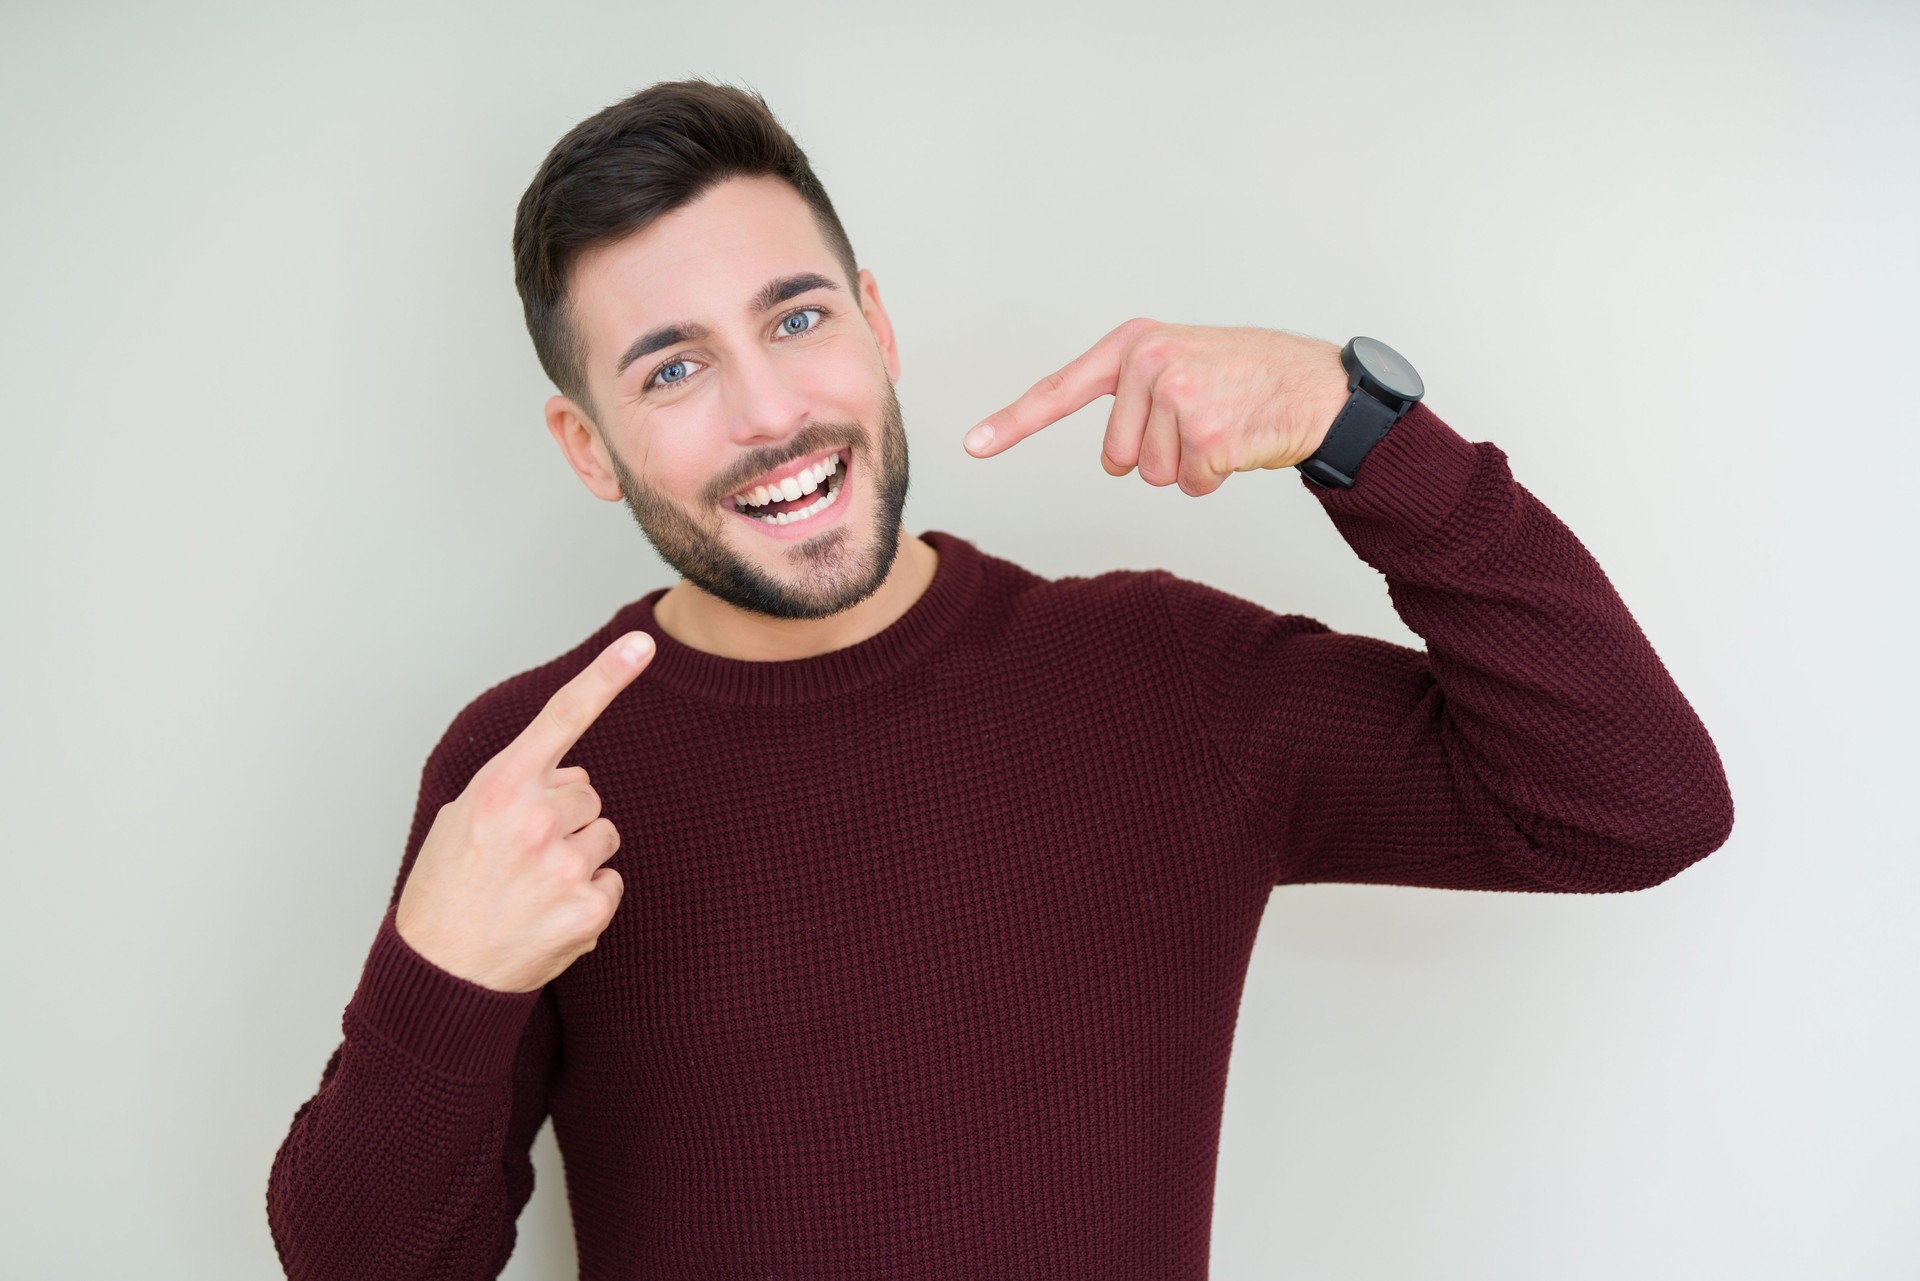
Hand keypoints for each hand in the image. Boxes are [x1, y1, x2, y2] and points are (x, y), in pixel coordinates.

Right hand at [394, 631, 654, 993]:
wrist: (440, 976)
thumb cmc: (446, 892)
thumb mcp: (460, 820)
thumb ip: (516, 786)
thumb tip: (574, 775)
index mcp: (500, 788)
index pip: (562, 718)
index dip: (606, 676)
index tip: (643, 642)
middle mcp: (536, 819)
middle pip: (588, 793)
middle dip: (565, 817)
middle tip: (520, 856)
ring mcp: (565, 865)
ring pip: (604, 836)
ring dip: (578, 857)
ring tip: (530, 888)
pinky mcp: (589, 908)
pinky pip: (611, 882)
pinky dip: (588, 897)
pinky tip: (548, 915)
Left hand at [962, 318, 1351, 496]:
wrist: (1318, 386)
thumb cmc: (1248, 377)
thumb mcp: (1181, 362)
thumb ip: (1134, 394)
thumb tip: (1111, 459)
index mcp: (1134, 345)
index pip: (1059, 391)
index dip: (1012, 424)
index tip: (973, 445)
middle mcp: (1149, 364)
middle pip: (1116, 459)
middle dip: (1157, 456)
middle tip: (1201, 422)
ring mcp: (1178, 397)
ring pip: (1152, 476)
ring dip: (1189, 468)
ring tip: (1224, 427)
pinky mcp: (1208, 434)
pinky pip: (1190, 485)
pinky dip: (1215, 479)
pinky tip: (1241, 442)